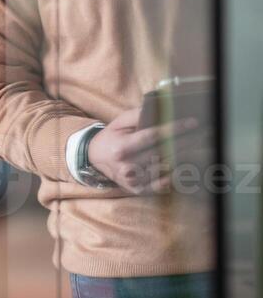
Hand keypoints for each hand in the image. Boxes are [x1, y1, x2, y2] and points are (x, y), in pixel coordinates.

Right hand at [87, 106, 203, 193]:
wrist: (94, 158)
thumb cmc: (112, 137)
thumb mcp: (119, 122)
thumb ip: (138, 115)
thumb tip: (161, 108)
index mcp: (122, 147)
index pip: (154, 136)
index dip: (175, 129)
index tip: (192, 123)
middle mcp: (127, 166)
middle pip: (164, 152)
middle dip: (186, 141)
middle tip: (202, 134)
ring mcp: (132, 180)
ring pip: (165, 168)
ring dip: (183, 157)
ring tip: (197, 146)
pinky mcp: (136, 189)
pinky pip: (160, 185)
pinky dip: (172, 177)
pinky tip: (181, 167)